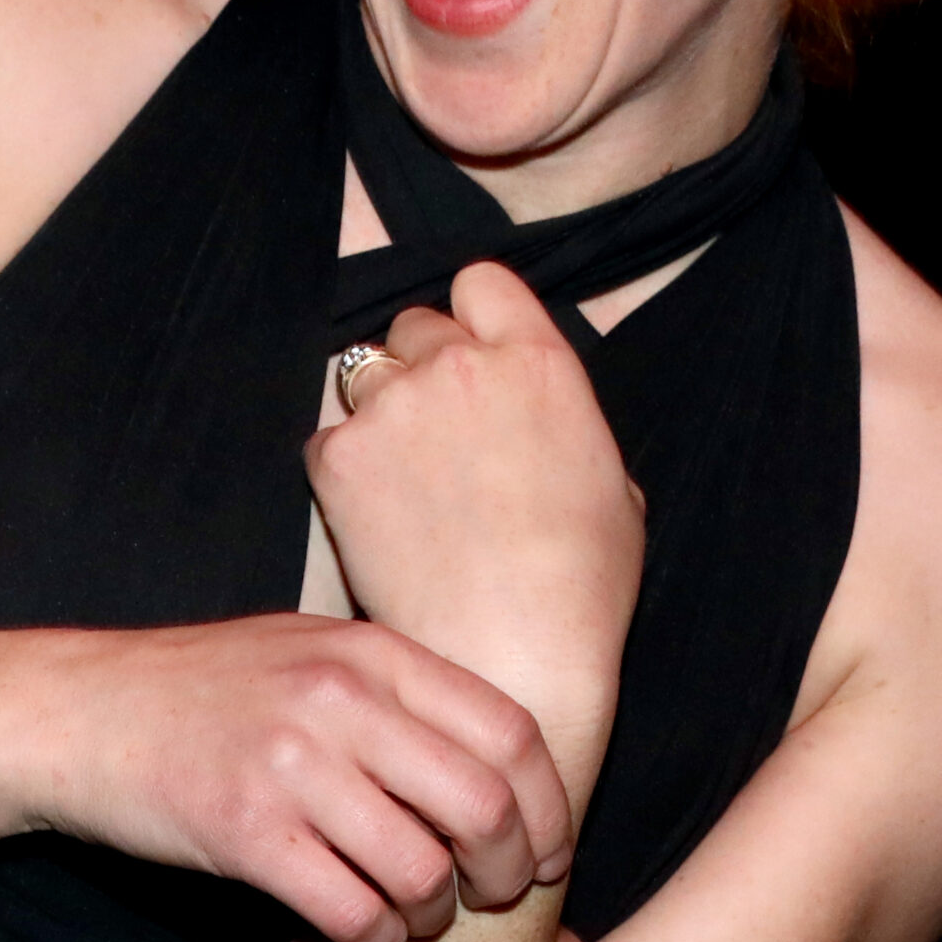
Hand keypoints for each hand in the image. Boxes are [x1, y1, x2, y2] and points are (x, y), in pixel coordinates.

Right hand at [26, 615, 570, 941]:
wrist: (78, 711)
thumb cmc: (204, 690)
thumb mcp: (308, 652)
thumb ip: (395, 688)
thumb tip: (498, 758)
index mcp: (368, 651)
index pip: (510, 732)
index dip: (549, 808)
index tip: (549, 853)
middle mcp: (338, 699)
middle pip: (484, 807)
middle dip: (510, 873)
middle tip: (496, 898)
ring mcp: (289, 765)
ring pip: (424, 871)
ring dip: (436, 915)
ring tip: (416, 915)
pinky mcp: (244, 833)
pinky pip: (353, 912)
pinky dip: (377, 939)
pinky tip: (365, 932)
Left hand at [309, 265, 644, 776]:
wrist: (511, 658)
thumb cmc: (578, 589)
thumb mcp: (613, 485)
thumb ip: (562, 421)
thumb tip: (536, 416)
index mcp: (538, 362)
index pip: (482, 283)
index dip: (473, 318)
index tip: (471, 356)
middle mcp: (461, 366)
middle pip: (415, 325)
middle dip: (420, 368)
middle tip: (435, 435)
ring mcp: (394, 407)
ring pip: (363, 374)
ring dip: (380, 413)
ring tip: (405, 484)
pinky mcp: (340, 456)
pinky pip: (327, 439)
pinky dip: (343, 470)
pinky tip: (377, 521)